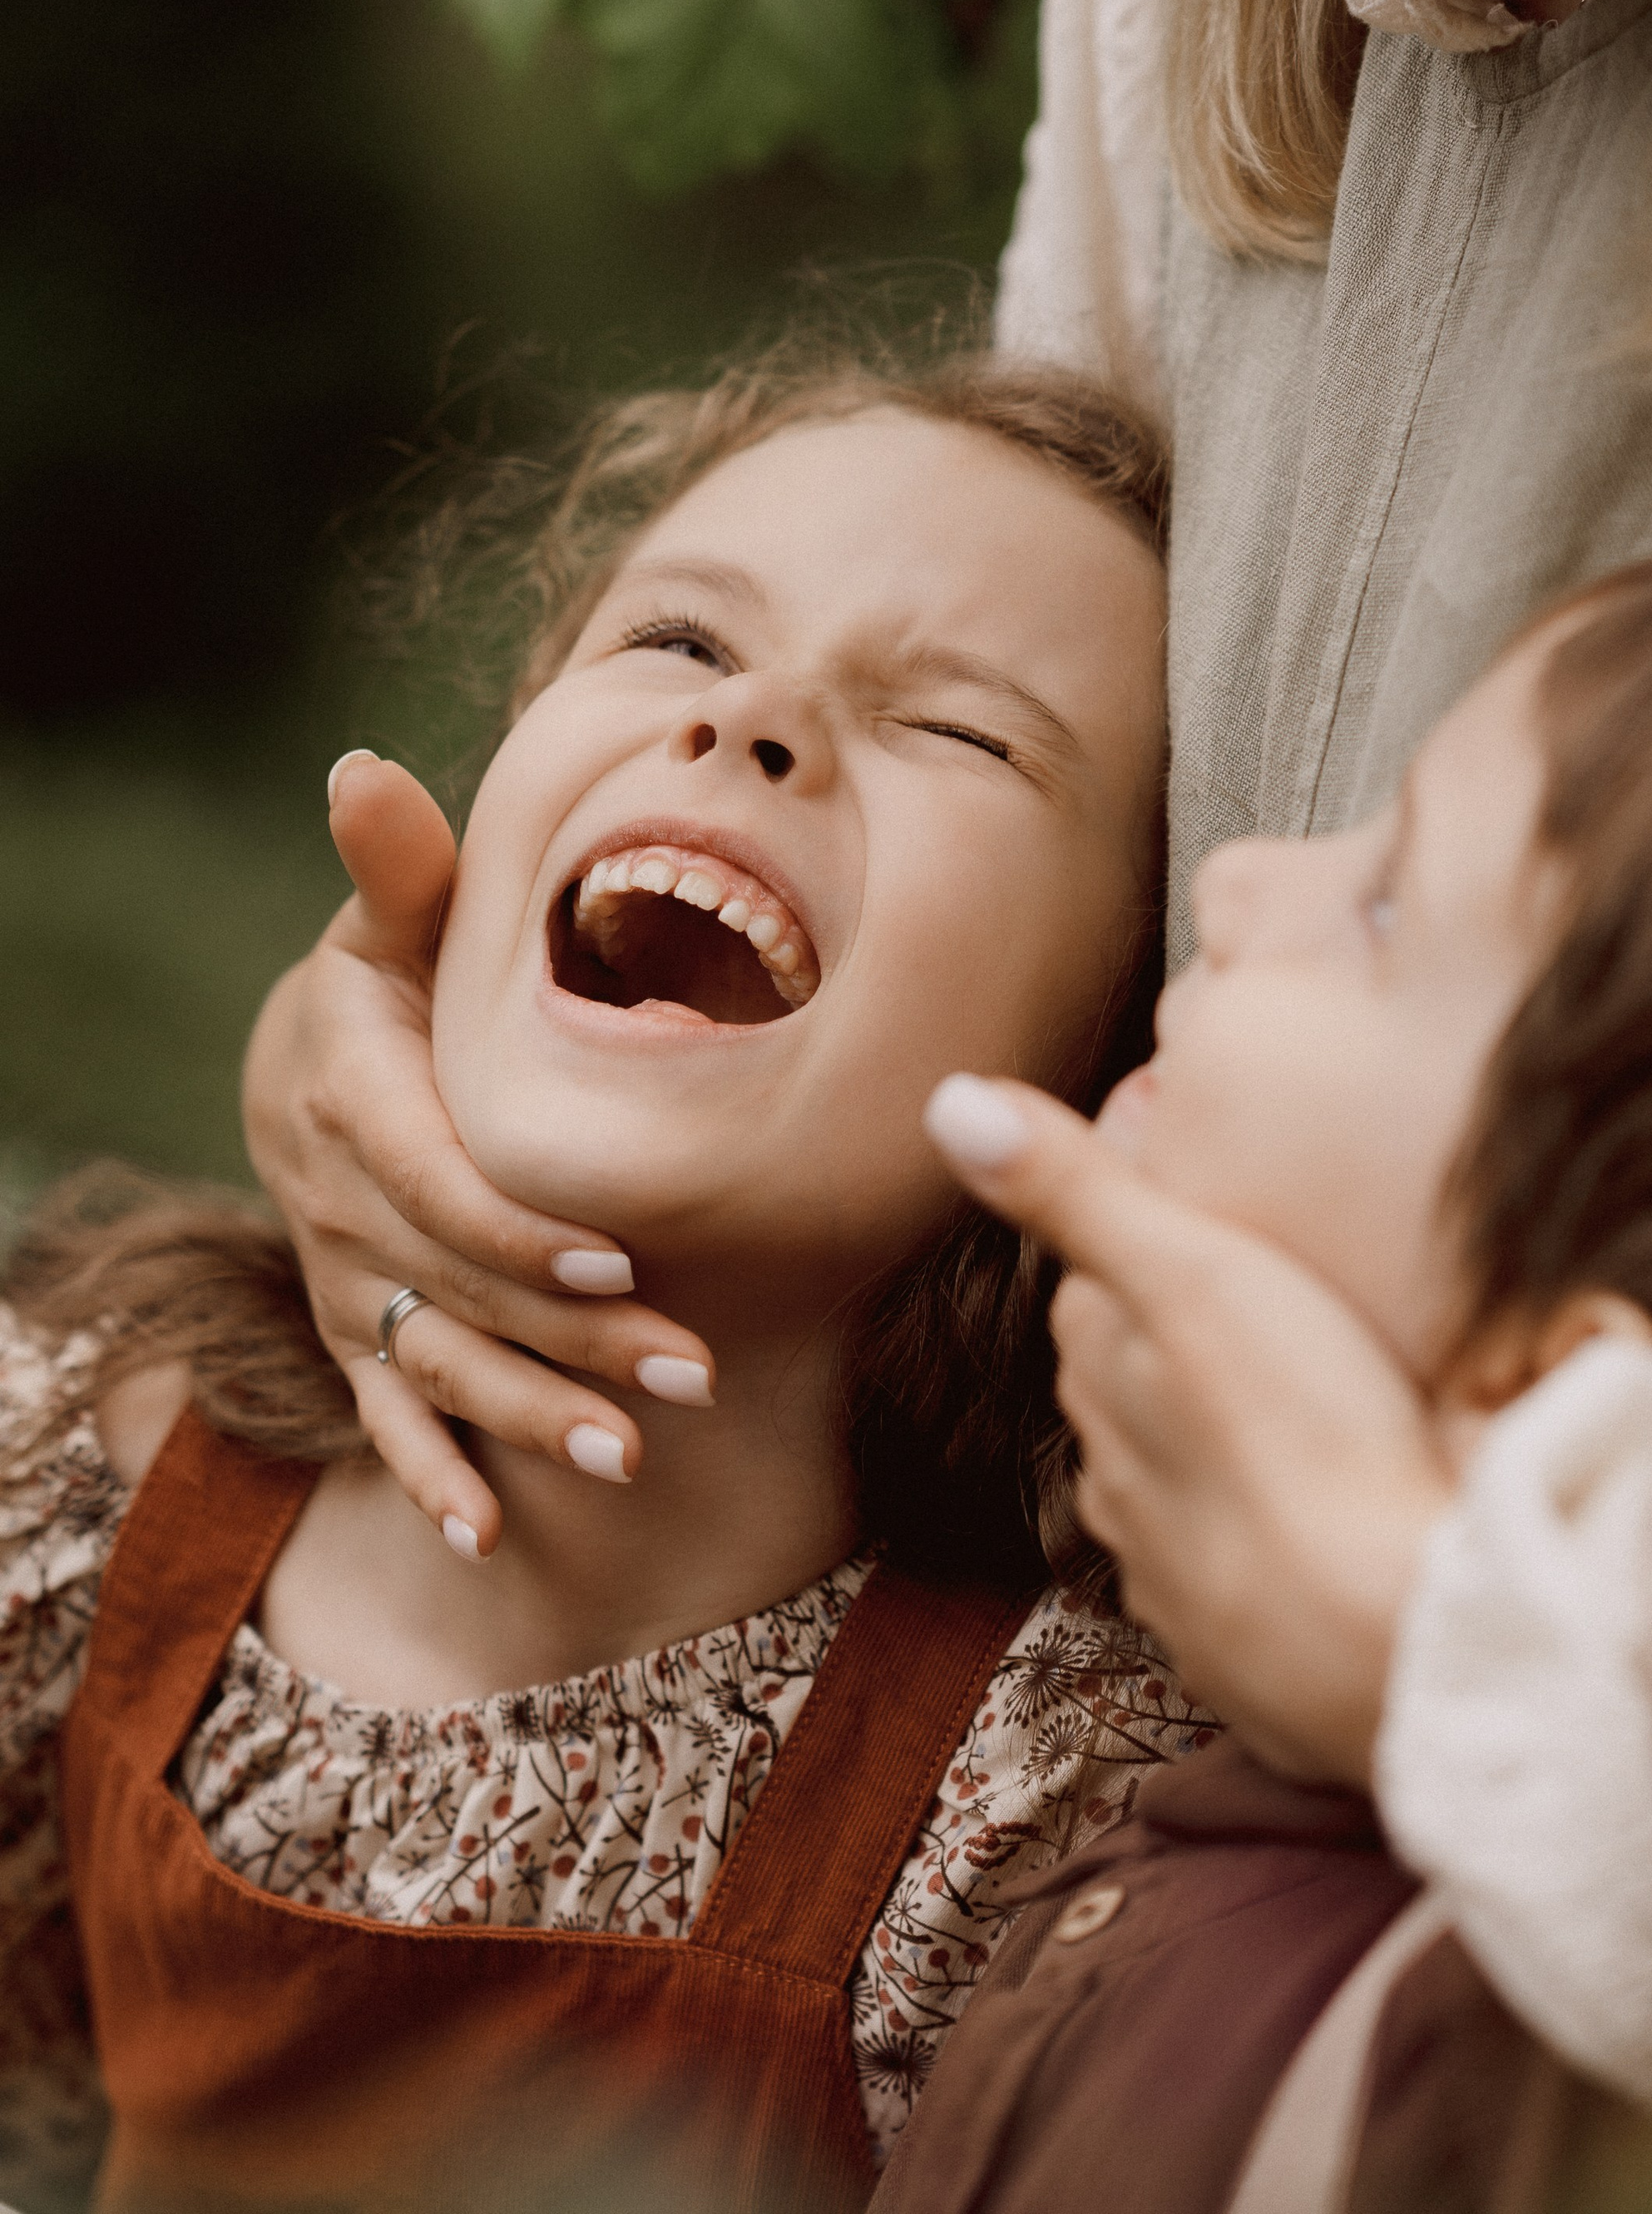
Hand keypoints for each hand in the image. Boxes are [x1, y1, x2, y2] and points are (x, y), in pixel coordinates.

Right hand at [242, 752, 714, 1557]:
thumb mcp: (390, 920)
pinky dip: (430, 1475)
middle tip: (690, 1371)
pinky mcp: (357, 1329)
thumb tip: (362, 767)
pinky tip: (485, 1536)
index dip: (516, 1228)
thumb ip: (400, 867)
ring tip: (630, 1457)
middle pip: (458, 1287)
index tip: (615, 1256)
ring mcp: (346, 1278)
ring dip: (528, 1417)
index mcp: (353, 1096)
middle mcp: (338, 1202)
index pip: (436, 1181)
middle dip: (572, 1336)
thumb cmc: (390, 974)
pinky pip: (387, 1414)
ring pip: (435, 1362)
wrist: (310, 1061)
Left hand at [923, 1074, 1454, 1788]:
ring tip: (1291, 1410)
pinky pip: (1242, 1586)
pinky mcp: (1252, 1660)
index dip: (1138, 1229)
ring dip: (1217, 1453)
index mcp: (1104, 1379)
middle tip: (1255, 1292)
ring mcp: (1182, 1583)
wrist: (1394, 1643)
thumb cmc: (1301, 1434)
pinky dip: (1267, 1550)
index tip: (1197, 1186)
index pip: (1090, 1286)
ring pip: (1179, 1493)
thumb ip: (1075, 1190)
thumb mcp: (1191, 1274)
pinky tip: (1310, 1539)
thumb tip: (946, 1099)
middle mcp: (1119, 1483)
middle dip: (1173, 1344)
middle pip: (1131, 1390)